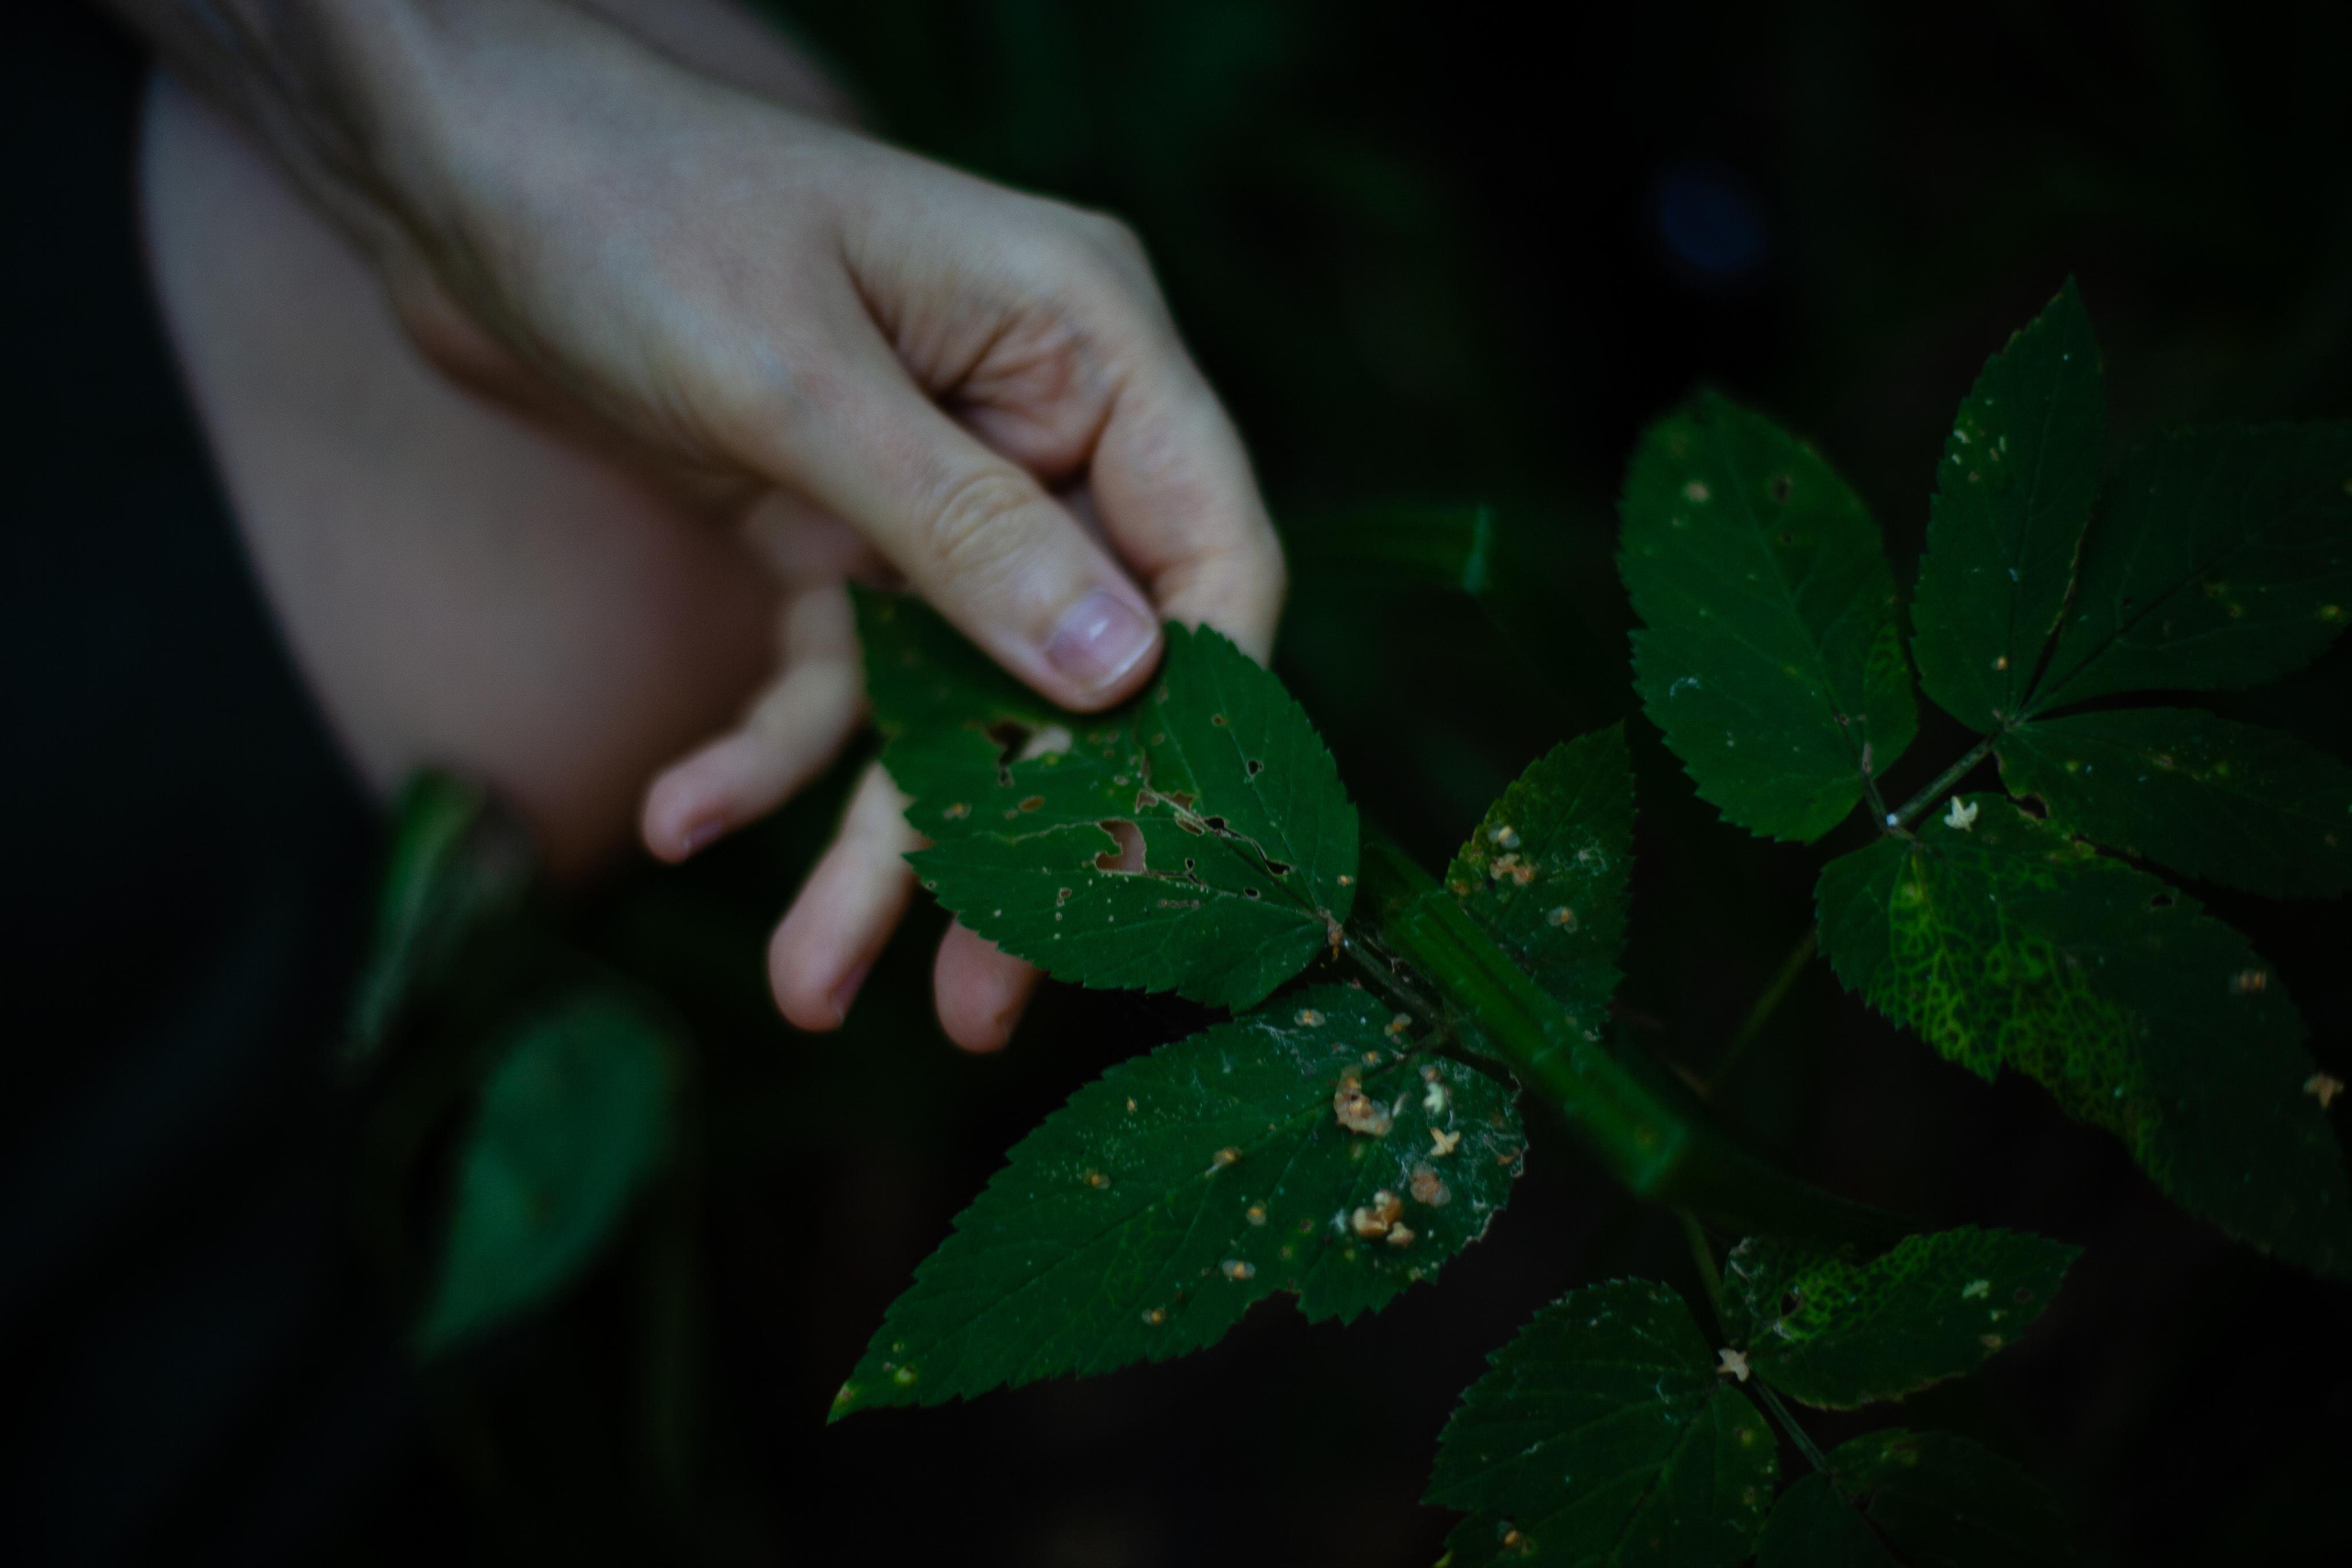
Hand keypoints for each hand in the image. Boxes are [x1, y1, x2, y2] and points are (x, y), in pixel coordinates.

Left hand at [153, 0, 1283, 1047]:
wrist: (442, 163)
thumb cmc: (623, 206)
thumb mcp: (796, 378)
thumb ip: (963, 530)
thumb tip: (1126, 676)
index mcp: (1082, 342)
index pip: (1211, 553)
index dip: (1201, 720)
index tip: (1154, 871)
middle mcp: (1032, 421)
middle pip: (1079, 665)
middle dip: (1021, 838)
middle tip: (983, 1006)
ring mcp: (933, 485)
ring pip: (949, 703)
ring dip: (880, 847)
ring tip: (808, 984)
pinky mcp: (829, 531)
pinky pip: (832, 679)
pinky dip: (765, 757)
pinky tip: (682, 821)